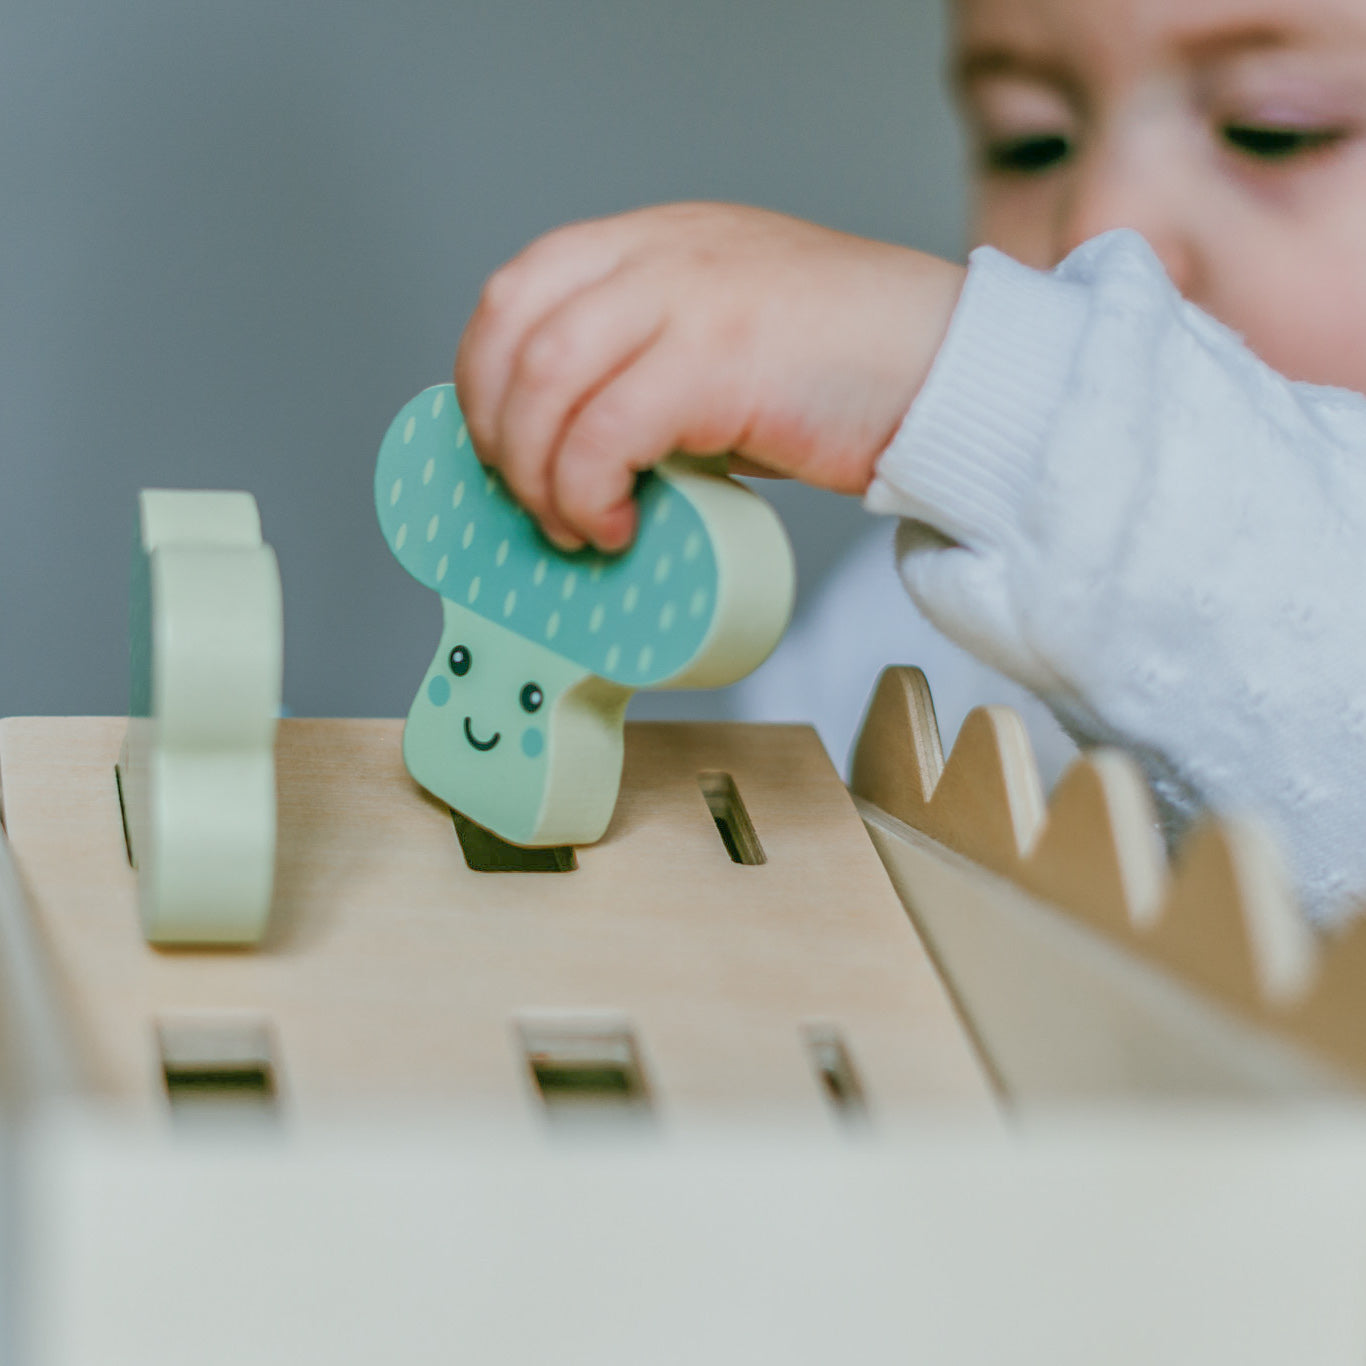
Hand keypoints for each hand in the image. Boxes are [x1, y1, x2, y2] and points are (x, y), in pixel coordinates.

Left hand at [455, 202, 963, 550]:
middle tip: (529, 499)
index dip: (484, 376)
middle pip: (513, 330)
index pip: (519, 288)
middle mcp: (661, 253)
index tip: (500, 447)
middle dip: (497, 433)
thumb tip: (577, 452)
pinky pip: (604, 432)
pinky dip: (588, 491)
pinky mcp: (719, 358)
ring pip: (545, 380)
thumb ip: (650, 366)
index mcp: (656, 243)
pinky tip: (615, 525)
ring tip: (573, 526)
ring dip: (537, 473)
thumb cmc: (847, 371)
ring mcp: (689, 296)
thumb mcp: (726, 340)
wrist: (949, 369)